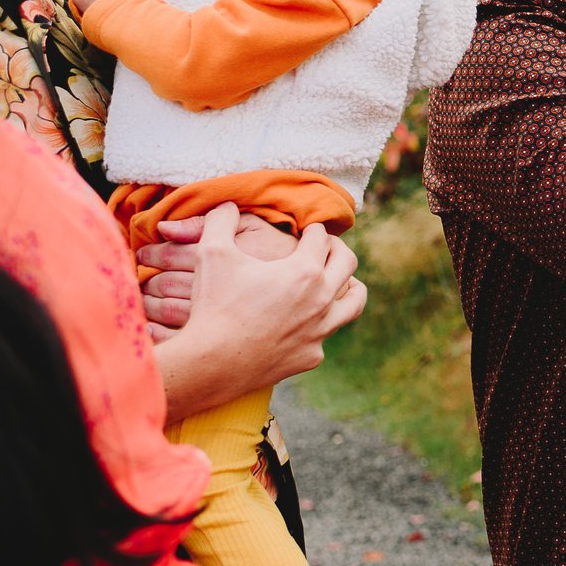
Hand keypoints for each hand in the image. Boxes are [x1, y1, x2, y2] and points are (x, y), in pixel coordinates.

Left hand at [139, 211, 299, 334]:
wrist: (314, 294)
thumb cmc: (282, 257)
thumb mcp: (256, 231)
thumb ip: (220, 221)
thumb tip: (169, 227)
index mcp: (227, 257)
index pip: (172, 253)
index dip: (153, 253)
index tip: (146, 255)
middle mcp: (223, 290)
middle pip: (166, 284)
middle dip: (150, 281)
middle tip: (145, 279)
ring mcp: (224, 320)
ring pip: (170, 310)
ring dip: (151, 305)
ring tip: (149, 298)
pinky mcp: (227, 344)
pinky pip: (179, 338)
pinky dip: (160, 332)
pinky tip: (154, 327)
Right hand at [156, 203, 367, 418]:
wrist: (211, 362)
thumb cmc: (214, 305)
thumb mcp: (212, 253)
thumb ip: (221, 220)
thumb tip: (227, 202)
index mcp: (305, 271)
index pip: (321, 238)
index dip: (313, 230)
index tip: (308, 229)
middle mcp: (322, 299)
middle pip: (347, 264)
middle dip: (336, 249)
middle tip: (324, 246)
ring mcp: (321, 330)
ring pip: (354, 302)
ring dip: (348, 287)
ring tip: (337, 281)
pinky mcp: (312, 356)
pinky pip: (326, 335)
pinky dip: (321, 324)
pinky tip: (310, 321)